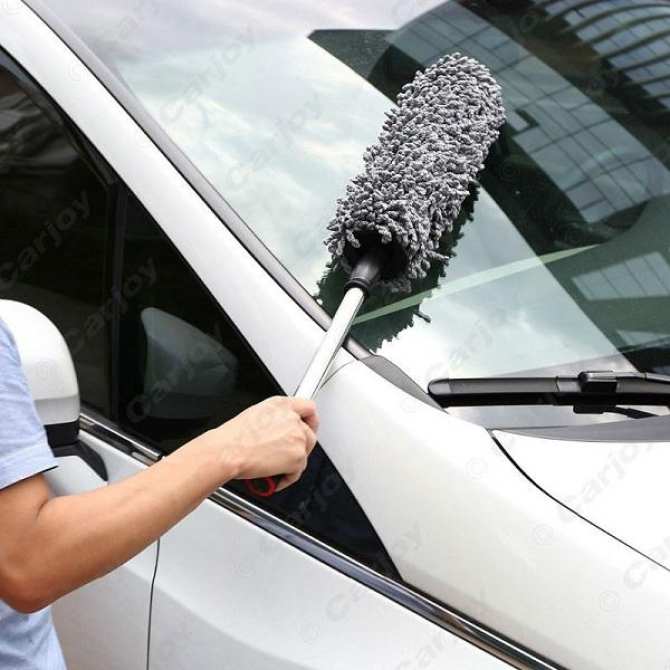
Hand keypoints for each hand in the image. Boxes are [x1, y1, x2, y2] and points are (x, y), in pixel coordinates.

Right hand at [203, 397, 318, 491]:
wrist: (227, 450)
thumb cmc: (233, 437)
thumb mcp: (256, 414)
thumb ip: (275, 419)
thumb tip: (278, 430)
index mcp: (281, 405)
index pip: (309, 408)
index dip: (311, 420)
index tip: (309, 427)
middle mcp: (292, 419)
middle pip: (309, 434)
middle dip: (300, 447)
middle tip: (287, 455)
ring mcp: (297, 437)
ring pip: (304, 454)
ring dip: (292, 463)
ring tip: (275, 469)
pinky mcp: (297, 457)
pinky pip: (297, 472)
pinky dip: (287, 478)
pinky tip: (273, 478)